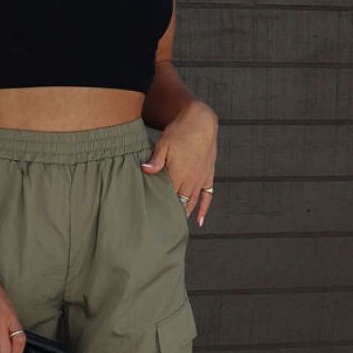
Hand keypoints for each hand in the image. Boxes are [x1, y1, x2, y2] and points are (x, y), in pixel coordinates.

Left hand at [140, 101, 217, 226]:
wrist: (201, 121)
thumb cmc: (179, 132)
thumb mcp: (163, 144)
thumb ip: (155, 160)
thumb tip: (144, 170)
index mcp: (177, 175)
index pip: (166, 199)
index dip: (159, 210)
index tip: (151, 222)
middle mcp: (190, 181)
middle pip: (179, 205)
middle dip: (170, 217)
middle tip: (161, 231)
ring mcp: (200, 180)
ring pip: (192, 203)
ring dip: (185, 215)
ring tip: (176, 229)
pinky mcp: (208, 176)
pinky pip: (207, 197)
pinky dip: (204, 209)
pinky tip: (200, 221)